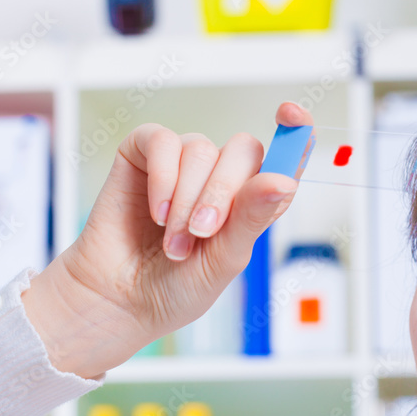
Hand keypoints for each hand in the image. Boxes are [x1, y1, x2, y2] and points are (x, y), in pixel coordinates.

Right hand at [22, 102, 313, 379]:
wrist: (121, 300)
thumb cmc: (176, 286)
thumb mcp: (224, 260)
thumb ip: (252, 218)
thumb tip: (283, 180)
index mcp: (252, 200)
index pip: (285, 158)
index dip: (295, 132)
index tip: (293, 115)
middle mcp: (222, 175)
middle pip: (244, 150)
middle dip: (222, 193)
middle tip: (202, 232)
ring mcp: (184, 162)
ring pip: (201, 151)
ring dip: (186, 201)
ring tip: (173, 243)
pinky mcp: (145, 154)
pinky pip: (162, 142)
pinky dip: (162, 179)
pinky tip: (156, 213)